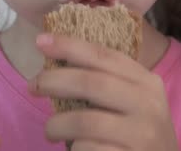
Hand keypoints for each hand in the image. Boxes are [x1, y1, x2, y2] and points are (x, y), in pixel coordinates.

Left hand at [29, 34, 178, 150]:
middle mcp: (148, 105)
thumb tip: (57, 63)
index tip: (41, 40)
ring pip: (84, 122)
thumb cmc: (139, 132)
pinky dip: (74, 149)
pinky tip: (76, 149)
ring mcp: (141, 135)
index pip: (104, 56)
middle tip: (32, 86)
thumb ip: (107, 81)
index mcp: (146, 82)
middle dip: (53, 81)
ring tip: (50, 131)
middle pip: (90, 83)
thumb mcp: (134, 101)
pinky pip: (87, 149)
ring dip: (56, 125)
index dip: (70, 46)